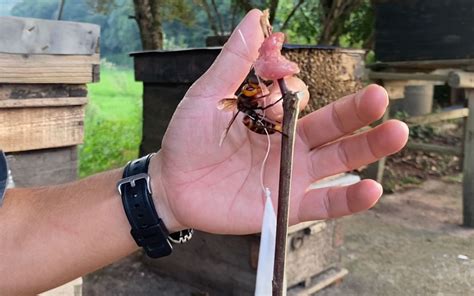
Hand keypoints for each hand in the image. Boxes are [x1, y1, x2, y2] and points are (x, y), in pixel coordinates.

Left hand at [150, 9, 407, 233]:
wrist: (173, 186)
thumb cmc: (188, 139)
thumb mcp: (209, 96)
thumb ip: (235, 62)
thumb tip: (254, 18)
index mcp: (272, 115)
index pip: (298, 93)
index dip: (291, 79)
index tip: (276, 66)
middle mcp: (289, 143)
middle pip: (331, 126)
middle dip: (356, 111)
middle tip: (379, 96)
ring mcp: (291, 174)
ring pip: (336, 160)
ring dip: (367, 148)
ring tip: (396, 133)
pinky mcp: (288, 205)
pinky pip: (323, 202)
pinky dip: (347, 199)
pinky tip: (371, 189)